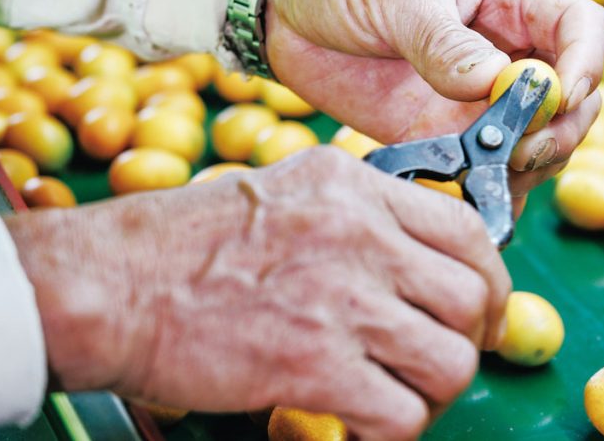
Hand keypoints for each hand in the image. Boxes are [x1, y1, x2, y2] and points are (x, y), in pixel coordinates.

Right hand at [7, 148, 510, 440]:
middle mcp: (360, 234)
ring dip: (434, 393)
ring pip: (450, 361)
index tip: (483, 311)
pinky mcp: (315, 364)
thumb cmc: (187, 244)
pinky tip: (362, 427)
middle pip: (472, 298)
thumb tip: (418, 255)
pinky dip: (394, 433)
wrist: (113, 285)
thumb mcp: (289, 190)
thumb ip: (361, 214)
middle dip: (471, 342)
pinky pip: (400, 415)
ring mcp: (341, 298)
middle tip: (440, 363)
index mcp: (355, 186)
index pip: (468, 229)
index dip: (490, 279)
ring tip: (399, 398)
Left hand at [265, 0, 603, 196]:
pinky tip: (473, 197)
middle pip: (575, 95)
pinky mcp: (446, 133)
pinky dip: (492, 189)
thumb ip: (443, 42)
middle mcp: (506, 50)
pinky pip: (489, 168)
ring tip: (491, 172)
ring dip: (532, 163)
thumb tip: (495, 84)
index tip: (561, 96)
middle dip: (562, 127)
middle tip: (520, 148)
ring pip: (541, 139)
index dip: (587, 63)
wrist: (283, 8)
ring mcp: (480, 98)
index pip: (581, 27)